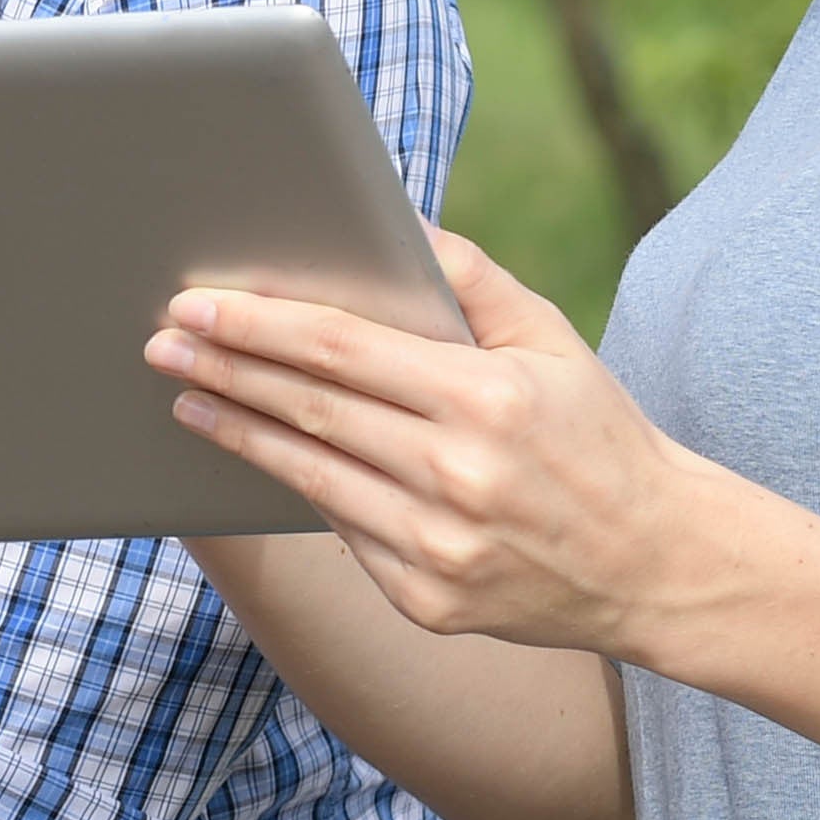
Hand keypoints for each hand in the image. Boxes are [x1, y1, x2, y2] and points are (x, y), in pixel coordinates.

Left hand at [147, 229, 737, 655]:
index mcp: (487, 399)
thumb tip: (392, 218)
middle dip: (224, 370)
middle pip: (309, 409)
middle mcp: (459, 476)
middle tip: (162, 342)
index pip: (341, 348)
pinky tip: (255, 453)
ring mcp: (438, 548)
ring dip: (237, 431)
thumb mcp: (553, 338)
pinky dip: (294, 489)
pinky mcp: (426, 602)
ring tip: (187, 396)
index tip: (196, 304)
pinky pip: (341, 533)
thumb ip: (470, 277)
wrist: (657, 564)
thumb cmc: (596, 434)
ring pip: (309, 476)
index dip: (257, 325)